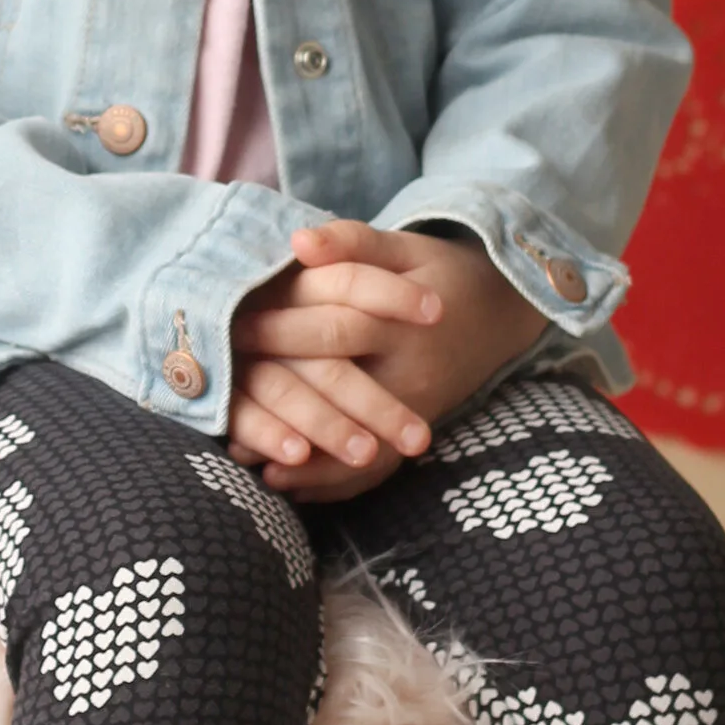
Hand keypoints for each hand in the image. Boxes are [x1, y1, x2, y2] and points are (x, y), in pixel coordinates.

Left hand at [226, 229, 441, 494]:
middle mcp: (412, 371)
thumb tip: (299, 241)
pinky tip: (282, 483)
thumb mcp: (400, 247)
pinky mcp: (411, 433)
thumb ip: (350, 241)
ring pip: (358, 443)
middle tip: (224, 397)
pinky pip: (373, 470)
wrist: (499, 312)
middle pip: (342, 390)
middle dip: (281, 397)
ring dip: (300, 456)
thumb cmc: (435, 273)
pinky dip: (328, 482)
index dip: (283, 330)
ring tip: (242, 455)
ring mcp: (414, 409)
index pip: (338, 329)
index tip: (231, 328)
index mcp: (403, 322)